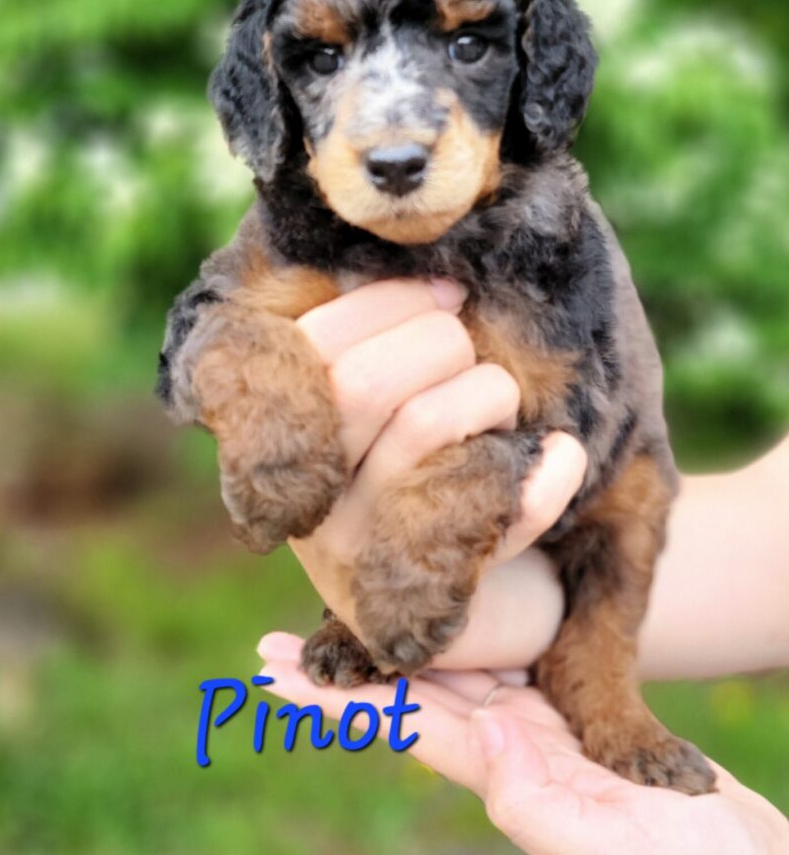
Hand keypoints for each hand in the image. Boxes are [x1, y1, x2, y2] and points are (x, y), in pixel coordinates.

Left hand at [257, 636, 788, 854]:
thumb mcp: (614, 853)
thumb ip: (543, 814)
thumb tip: (487, 756)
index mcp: (503, 776)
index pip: (403, 725)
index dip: (337, 700)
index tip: (275, 676)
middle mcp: (501, 749)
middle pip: (403, 697)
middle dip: (338, 672)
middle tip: (267, 643)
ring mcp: (528, 729)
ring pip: (440, 675)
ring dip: (384, 649)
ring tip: (327, 619)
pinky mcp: (560, 709)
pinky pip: (494, 661)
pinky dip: (454, 635)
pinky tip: (431, 612)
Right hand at [292, 277, 585, 668]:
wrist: (493, 601)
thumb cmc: (443, 479)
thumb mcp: (398, 411)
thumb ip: (384, 348)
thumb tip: (407, 253)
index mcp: (295, 442)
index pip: (312, 346)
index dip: (387, 303)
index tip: (449, 294)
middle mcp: (312, 502)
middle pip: (362, 383)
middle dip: (441, 343)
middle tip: (475, 356)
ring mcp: (366, 557)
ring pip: (426, 425)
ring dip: (492, 392)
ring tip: (510, 408)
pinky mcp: (435, 601)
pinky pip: (499, 503)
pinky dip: (551, 467)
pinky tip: (560, 458)